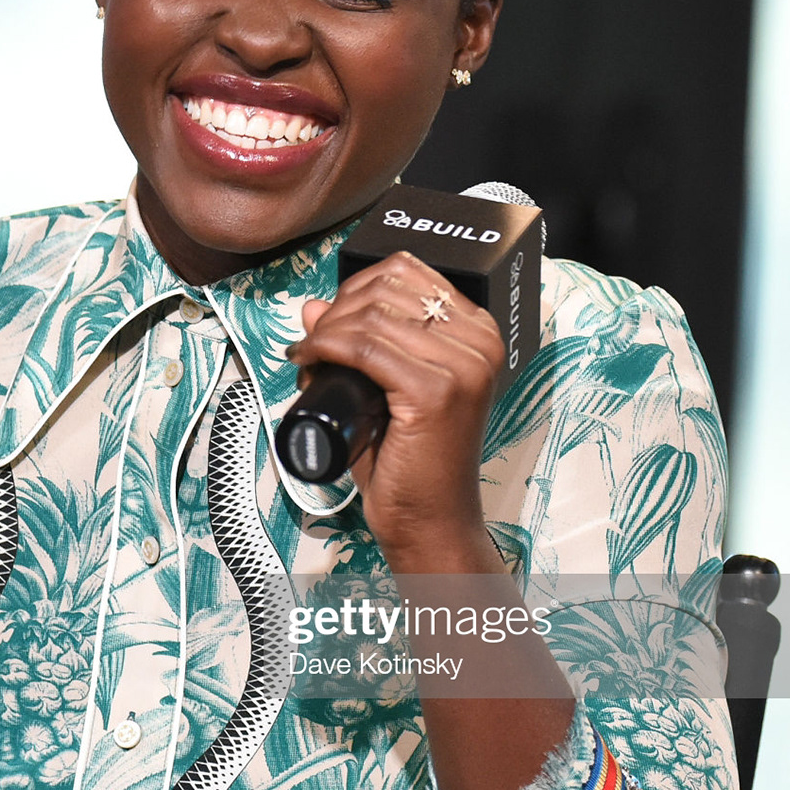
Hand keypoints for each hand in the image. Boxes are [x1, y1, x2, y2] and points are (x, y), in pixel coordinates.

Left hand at [286, 250, 502, 572]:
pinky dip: (325, 348)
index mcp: (479, 332)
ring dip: (326, 329)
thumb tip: (316, 305)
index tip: (331, 317)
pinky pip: (364, 348)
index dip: (357, 286)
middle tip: (314, 340)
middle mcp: (481, 343)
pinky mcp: (436, 393)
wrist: (428, 517)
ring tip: (309, 354)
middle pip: (389, 288)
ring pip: (372, 316)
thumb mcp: (385, 385)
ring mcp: (463, 367)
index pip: (409, 271)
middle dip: (338, 307)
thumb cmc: (410, 458)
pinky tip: (308, 361)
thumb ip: (359, 342)